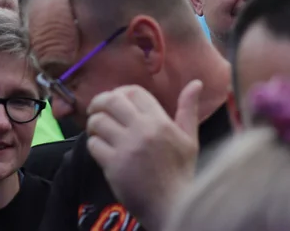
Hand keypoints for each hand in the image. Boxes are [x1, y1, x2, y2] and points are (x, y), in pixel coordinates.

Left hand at [86, 81, 201, 229]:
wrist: (172, 207)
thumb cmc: (181, 173)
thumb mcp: (189, 139)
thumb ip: (188, 109)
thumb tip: (196, 83)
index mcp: (160, 121)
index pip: (134, 92)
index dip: (121, 92)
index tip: (116, 100)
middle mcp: (142, 130)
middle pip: (112, 101)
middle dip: (99, 102)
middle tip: (96, 109)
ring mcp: (127, 148)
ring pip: (98, 122)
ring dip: (94, 123)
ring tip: (97, 129)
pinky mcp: (114, 165)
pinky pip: (94, 144)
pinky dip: (94, 143)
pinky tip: (100, 148)